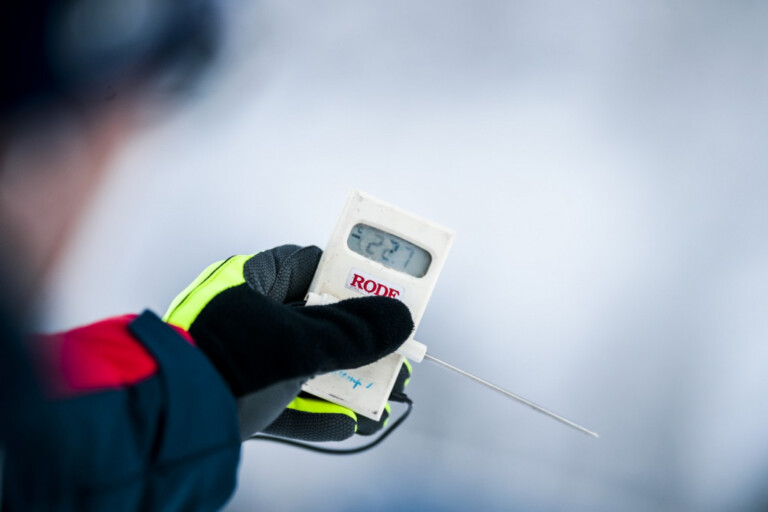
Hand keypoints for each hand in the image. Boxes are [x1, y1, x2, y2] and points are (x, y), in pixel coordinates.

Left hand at [163, 245, 413, 435]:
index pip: (310, 265)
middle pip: (314, 321)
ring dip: (344, 383)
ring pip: (303, 363)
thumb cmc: (226, 363)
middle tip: (394, 352)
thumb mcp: (298, 344)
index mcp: (250, 280)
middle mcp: (245, 313)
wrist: (162, 422)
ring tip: (382, 397)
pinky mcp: (235, 396)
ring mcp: (239, 356)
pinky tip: (347, 426)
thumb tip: (400, 318)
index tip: (386, 294)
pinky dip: (314, 413)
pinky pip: (283, 400)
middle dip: (357, 343)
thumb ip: (353, 334)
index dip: (351, 278)